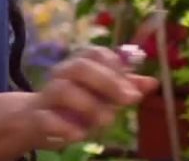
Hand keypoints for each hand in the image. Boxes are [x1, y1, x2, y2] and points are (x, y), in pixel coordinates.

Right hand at [27, 46, 157, 149]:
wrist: (34, 121)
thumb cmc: (75, 106)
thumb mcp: (102, 96)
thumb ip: (125, 88)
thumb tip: (153, 82)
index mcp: (78, 63)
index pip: (97, 54)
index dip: (117, 68)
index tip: (134, 90)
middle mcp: (62, 74)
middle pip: (80, 66)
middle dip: (107, 82)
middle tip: (128, 100)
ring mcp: (47, 95)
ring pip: (63, 89)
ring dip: (88, 104)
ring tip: (106, 121)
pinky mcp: (36, 118)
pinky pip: (45, 118)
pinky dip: (63, 126)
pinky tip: (79, 135)